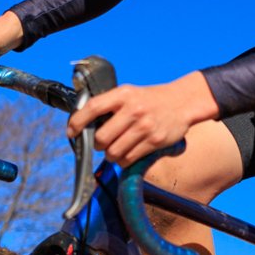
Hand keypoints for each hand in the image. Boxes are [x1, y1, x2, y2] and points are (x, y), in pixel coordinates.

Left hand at [69, 73, 218, 165]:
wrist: (182, 102)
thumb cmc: (151, 99)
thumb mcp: (130, 93)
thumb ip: (110, 105)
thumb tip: (85, 125)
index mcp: (123, 94)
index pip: (92, 108)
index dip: (77, 122)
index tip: (71, 132)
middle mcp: (133, 109)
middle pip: (102, 138)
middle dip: (99, 145)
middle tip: (103, 143)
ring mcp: (144, 126)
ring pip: (114, 152)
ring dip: (111, 155)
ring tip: (116, 150)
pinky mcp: (154, 141)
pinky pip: (129, 159)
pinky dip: (124, 161)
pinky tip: (127, 154)